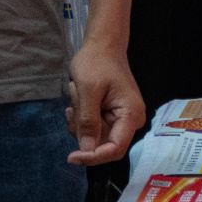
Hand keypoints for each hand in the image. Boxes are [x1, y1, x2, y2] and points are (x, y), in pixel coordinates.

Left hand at [65, 42, 143, 166]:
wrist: (102, 45)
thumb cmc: (96, 62)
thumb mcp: (88, 90)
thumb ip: (88, 121)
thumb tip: (86, 151)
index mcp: (130, 115)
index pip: (115, 149)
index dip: (93, 157)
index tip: (71, 157)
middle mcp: (130, 121)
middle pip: (103, 144)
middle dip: (83, 131)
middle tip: (71, 110)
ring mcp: (121, 118)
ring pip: (95, 137)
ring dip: (79, 122)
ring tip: (76, 97)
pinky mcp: (111, 115)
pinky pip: (94, 127)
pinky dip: (81, 118)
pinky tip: (77, 101)